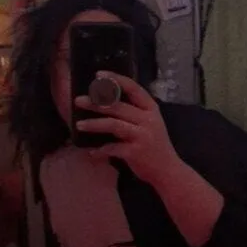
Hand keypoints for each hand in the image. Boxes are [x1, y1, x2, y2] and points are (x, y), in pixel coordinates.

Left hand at [74, 71, 181, 186]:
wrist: (168, 170)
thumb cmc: (155, 145)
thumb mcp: (150, 123)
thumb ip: (134, 112)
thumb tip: (106, 101)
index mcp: (151, 109)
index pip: (133, 88)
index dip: (116, 80)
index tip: (99, 75)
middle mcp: (147, 120)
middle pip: (118, 106)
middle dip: (96, 102)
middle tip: (79, 101)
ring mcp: (142, 136)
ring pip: (113, 125)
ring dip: (94, 124)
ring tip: (79, 125)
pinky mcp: (135, 152)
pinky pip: (113, 148)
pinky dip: (101, 150)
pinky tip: (92, 152)